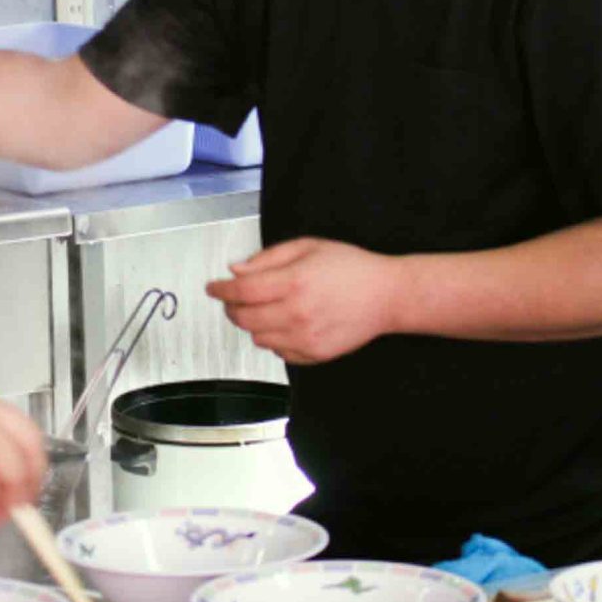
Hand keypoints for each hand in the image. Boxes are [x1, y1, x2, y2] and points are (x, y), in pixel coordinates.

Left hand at [206, 238, 403, 364]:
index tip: (212, 288)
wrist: (388, 296)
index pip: (240, 291)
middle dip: (231, 307)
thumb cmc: (351, 267)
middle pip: (243, 318)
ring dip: (252, 323)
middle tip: (233, 298)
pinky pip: (278, 352)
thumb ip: (268, 258)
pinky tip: (284, 323)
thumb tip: (236, 271)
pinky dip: (273, 339)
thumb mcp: (308, 247)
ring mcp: (305, 338)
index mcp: (293, 282)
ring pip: (257, 338)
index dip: (220, 290)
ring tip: (264, 308)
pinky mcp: (314, 355)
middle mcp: (296, 314)